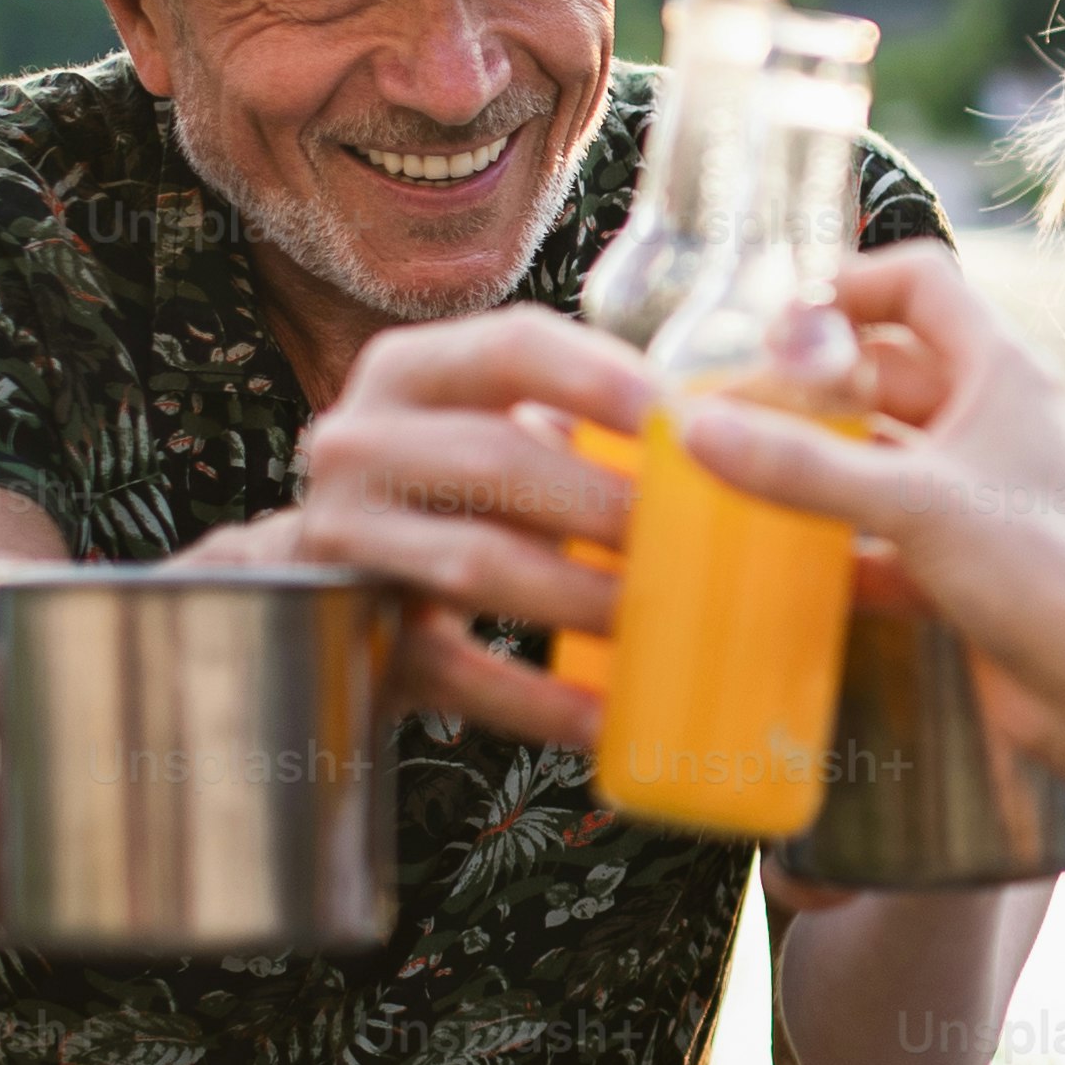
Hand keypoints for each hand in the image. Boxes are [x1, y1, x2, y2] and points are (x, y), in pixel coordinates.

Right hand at [284, 308, 656, 750]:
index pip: (511, 347)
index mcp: (411, 371)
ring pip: (476, 562)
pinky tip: (607, 717)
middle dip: (605, 503)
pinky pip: (457, 668)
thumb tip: (736, 423)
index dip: (601, 378)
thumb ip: (587, 419)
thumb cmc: (459, 489)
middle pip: (498, 459)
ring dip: (581, 595)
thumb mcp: (500, 426)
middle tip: (691, 536)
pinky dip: (538, 701)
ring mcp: (343, 539)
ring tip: (663, 617)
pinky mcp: (353, 631)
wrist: (328, 575)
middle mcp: (360, 442)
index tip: (680, 416)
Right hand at [666, 248, 1064, 790]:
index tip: (774, 324)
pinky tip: (779, 565)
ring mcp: (978, 495)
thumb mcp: (916, 505)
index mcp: (1001, 374)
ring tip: (732, 477)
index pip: (920, 284)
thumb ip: (806, 467)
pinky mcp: (963, 564)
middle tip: (728, 410)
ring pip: (879, 458)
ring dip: (815, 466)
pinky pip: (883, 537)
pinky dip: (835, 546)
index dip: (848, 286)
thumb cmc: (1052, 578)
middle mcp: (991, 423)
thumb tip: (701, 428)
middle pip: (884, 374)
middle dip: (810, 390)